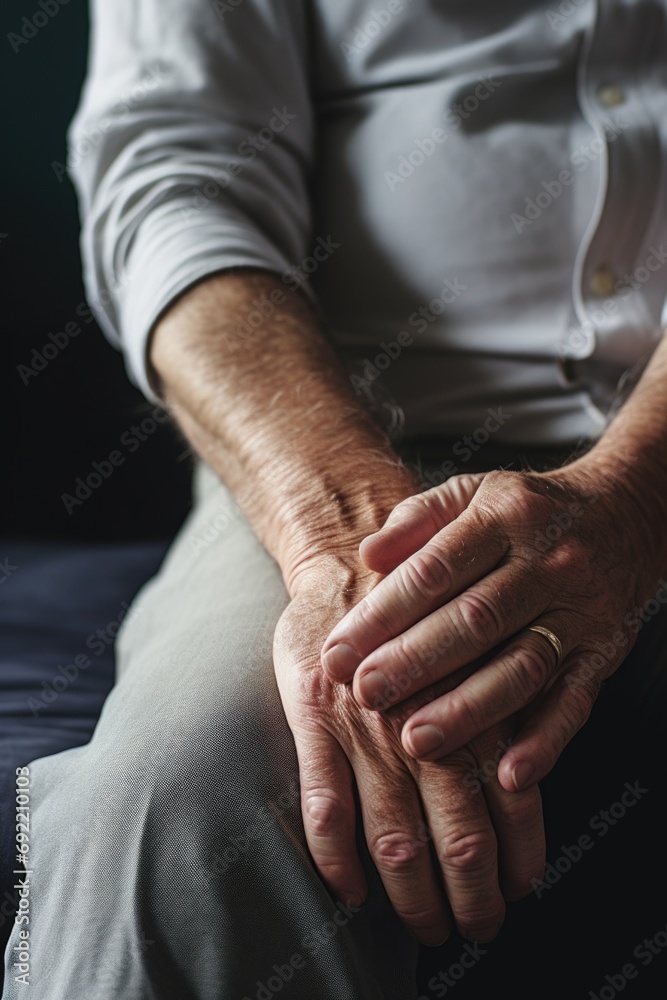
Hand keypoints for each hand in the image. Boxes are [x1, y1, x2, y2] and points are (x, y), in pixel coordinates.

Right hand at [273, 552, 544, 944]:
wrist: (347, 558)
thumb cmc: (418, 611)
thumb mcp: (474, 645)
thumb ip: (496, 707)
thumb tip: (518, 781)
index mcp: (475, 703)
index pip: (511, 803)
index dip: (520, 858)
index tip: (520, 891)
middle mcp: (426, 723)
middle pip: (458, 838)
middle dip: (473, 897)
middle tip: (477, 928)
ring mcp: (367, 728)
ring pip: (394, 838)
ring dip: (412, 897)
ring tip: (426, 927)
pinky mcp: (315, 722)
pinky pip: (324, 808)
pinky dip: (337, 860)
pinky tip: (349, 891)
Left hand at [320, 458, 665, 791]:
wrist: (625, 512)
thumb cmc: (529, 509)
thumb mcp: (473, 491)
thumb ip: (418, 518)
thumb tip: (368, 554)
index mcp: (502, 517)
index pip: (433, 570)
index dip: (382, 615)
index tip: (338, 653)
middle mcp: (545, 562)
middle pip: (474, 620)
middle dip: (415, 662)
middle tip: (368, 695)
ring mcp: (579, 609)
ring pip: (522, 665)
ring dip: (468, 709)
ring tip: (418, 740)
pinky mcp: (607, 650)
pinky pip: (577, 700)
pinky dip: (546, 740)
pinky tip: (511, 773)